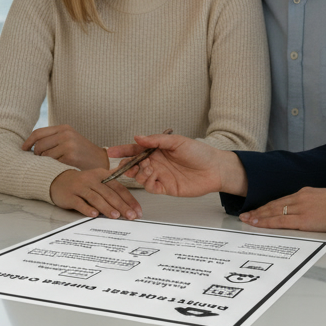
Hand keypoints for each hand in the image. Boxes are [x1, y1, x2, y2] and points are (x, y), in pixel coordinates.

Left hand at [22, 125, 108, 170]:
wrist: (102, 161)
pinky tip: (58, 169)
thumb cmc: (82, 152)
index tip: (23, 149)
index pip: (38, 133)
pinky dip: (52, 168)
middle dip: (36, 155)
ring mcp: (69, 146)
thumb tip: (30, 145)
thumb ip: (53, 138)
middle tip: (40, 161)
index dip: (28, 142)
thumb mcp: (70, 139)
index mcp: (64, 128)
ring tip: (52, 165)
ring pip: (44, 156)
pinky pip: (52, 164)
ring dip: (45, 163)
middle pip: (39, 145)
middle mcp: (66, 134)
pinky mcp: (70, 158)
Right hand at [49, 168, 141, 219]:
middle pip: (109, 193)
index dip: (129, 200)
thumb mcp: (98, 180)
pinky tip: (94, 215)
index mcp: (102, 174)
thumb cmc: (82, 184)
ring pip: (96, 198)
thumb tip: (130, 201)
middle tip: (130, 216)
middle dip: (121, 205)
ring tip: (115, 216)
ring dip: (107, 207)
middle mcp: (92, 179)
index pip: (118, 187)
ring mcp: (80, 187)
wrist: (58, 180)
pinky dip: (87, 209)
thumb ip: (113, 187)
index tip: (137, 211)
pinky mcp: (70, 196)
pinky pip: (79, 203)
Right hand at [107, 133, 245, 197]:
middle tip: (125, 166)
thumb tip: (138, 137)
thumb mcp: (177, 141)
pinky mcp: (165, 187)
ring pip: (140, 177)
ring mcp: (160, 175)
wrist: (214, 168)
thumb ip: (156, 140)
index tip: (110, 151)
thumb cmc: (199, 152)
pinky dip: (147, 183)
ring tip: (148, 168)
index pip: (135, 149)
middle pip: (134, 165)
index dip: (122, 150)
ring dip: (139, 173)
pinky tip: (152, 177)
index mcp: (156, 149)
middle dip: (127, 166)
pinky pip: (150, 187)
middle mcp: (156, 162)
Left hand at [240, 188, 325, 232]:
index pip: (281, 200)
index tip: (257, 209)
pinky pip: (280, 222)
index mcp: (305, 193)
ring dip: (258, 216)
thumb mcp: (325, 198)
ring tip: (247, 220)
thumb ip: (313, 203)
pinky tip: (257, 224)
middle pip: (274, 205)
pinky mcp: (303, 220)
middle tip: (245, 214)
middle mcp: (300, 198)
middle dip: (258, 210)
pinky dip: (266, 222)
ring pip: (273, 212)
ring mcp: (300, 208)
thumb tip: (309, 210)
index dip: (268, 205)